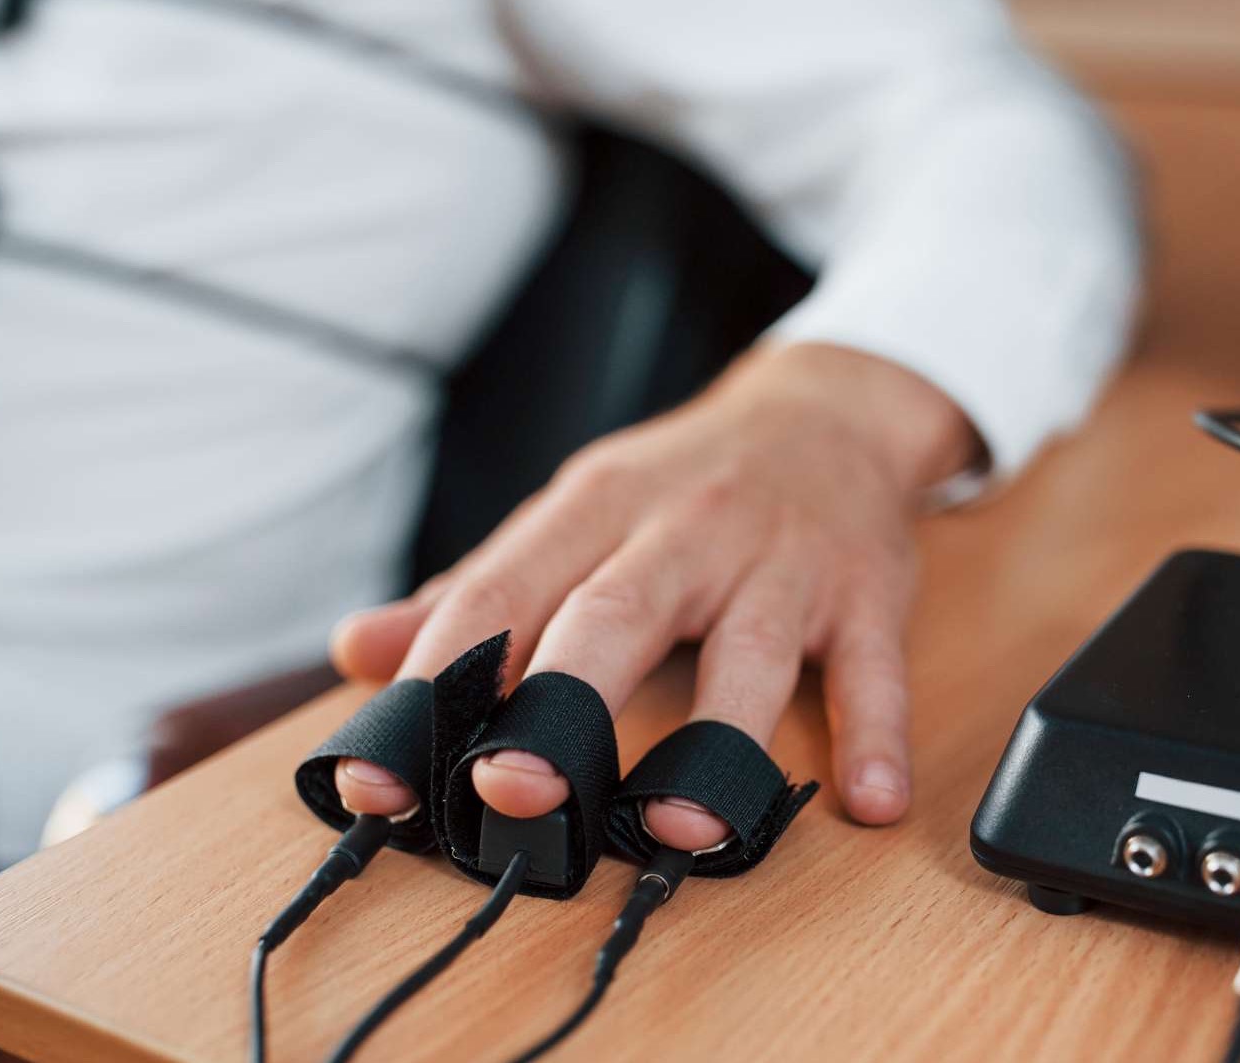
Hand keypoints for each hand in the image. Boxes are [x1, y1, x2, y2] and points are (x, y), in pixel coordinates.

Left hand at [328, 343, 975, 850]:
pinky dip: (877, 733)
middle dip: (563, 702)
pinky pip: (873, 667)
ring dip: (720, 738)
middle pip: (616, 613)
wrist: (828, 412)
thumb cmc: (683, 484)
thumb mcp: (575, 516)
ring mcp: (782, 563)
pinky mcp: (866, 592)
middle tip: (515, 792)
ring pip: (750, 649)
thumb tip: (362, 652)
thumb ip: (476, 592)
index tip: (383, 778)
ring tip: (685, 827)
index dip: (436, 679)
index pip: (501, 591)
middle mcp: (685, 529)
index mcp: (595, 508)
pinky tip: (869, 800)